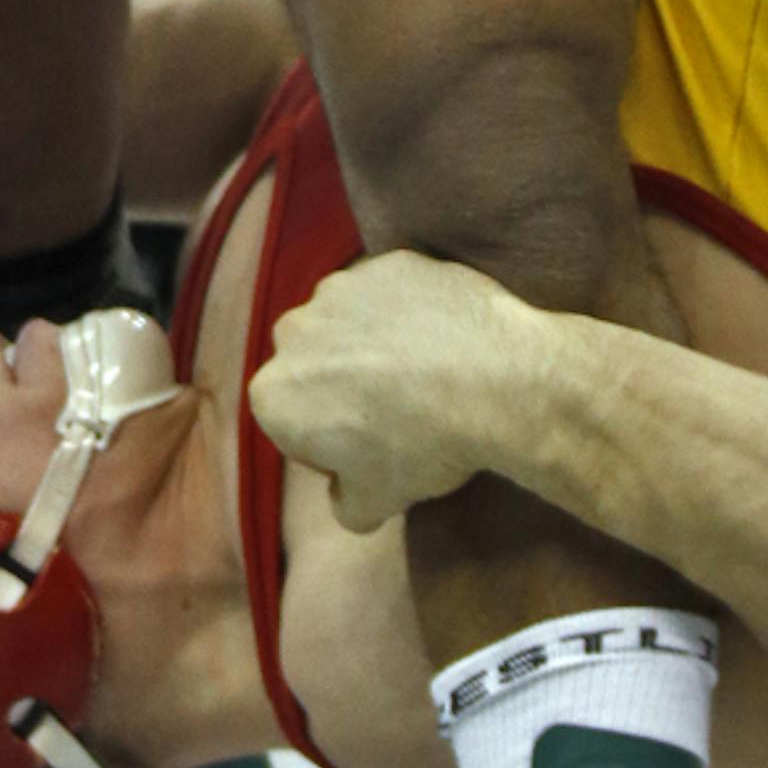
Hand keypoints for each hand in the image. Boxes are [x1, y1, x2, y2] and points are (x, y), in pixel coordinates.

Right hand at [248, 252, 515, 530]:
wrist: (493, 383)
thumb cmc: (423, 446)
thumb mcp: (376, 504)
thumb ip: (345, 504)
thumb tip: (347, 498)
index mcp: (274, 393)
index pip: (293, 426)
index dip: (331, 445)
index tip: (371, 453)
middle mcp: (294, 332)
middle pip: (313, 365)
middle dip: (342, 385)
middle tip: (397, 412)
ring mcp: (342, 287)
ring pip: (348, 321)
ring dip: (371, 342)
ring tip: (424, 372)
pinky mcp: (389, 263)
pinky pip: (391, 292)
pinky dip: (409, 310)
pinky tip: (443, 338)